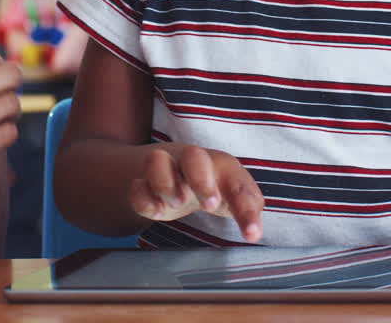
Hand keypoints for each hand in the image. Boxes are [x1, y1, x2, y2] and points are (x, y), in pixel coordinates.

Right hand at [129, 145, 264, 242]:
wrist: (176, 169)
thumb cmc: (213, 183)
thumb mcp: (234, 194)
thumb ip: (248, 209)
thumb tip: (254, 230)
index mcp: (221, 166)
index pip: (236, 182)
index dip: (245, 208)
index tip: (251, 233)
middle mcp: (191, 162)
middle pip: (194, 157)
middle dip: (201, 180)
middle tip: (209, 204)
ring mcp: (164, 169)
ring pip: (157, 161)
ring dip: (165, 183)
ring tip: (175, 204)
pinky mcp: (143, 183)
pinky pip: (136, 186)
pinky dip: (143, 199)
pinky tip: (156, 212)